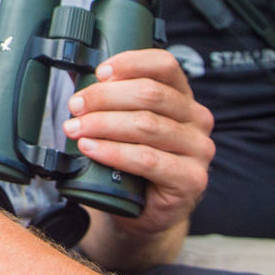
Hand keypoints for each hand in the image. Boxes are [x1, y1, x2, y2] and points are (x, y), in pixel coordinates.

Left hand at [62, 47, 213, 236]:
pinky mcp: (192, 179)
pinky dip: (113, 152)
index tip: (99, 72)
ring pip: (146, 125)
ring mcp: (199, 150)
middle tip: (75, 106)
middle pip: (150, 94)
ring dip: (103, 124)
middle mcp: (197, 119)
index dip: (129, 63)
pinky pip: (147, 159)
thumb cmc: (134, 163)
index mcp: (183, 96)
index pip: (164, 65)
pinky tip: (91, 148)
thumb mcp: (125, 123)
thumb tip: (77, 73)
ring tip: (76, 128)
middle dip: (105, 97)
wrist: (146, 211)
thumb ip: (110, 98)